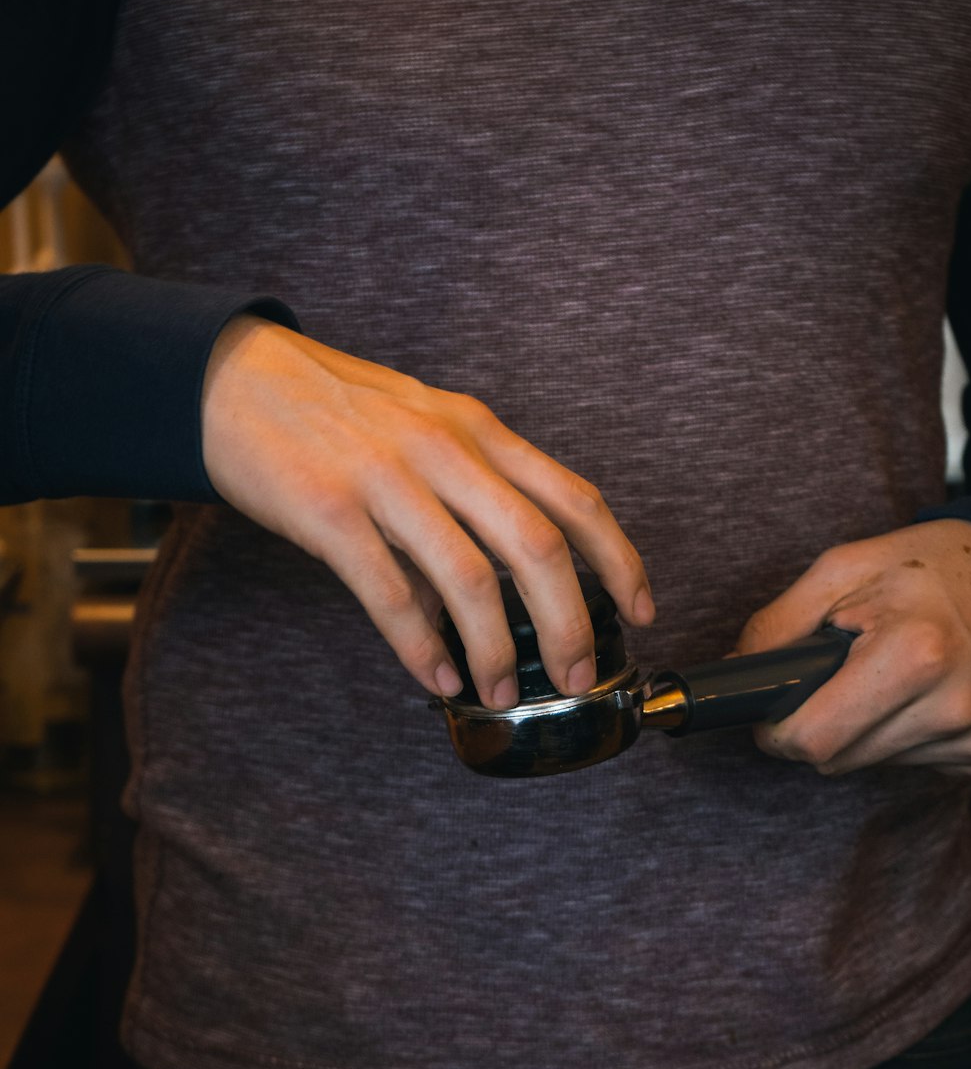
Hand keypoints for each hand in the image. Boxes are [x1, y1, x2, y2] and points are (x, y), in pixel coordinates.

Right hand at [201, 317, 653, 708]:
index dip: (619, 560)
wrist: (233, 378)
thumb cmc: (335, 410)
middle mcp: (445, 450)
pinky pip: (391, 596)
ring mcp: (388, 480)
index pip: (574, 497)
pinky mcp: (331, 512)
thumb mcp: (422, 430)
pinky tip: (437, 676)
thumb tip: (490, 591)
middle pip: (538, 545)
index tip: (640, 609)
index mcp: (477, 431)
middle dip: (570, 622)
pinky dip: (421, 647)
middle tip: (578, 674)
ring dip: (497, 650)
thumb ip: (467, 497)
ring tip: (502, 691)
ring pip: (471, 578)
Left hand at [733, 520, 970, 777]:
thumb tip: (735, 674)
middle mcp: (955, 706)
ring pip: (872, 765)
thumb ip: (777, 624)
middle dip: (817, 728)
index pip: (814, 740)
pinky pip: (915, 765)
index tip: (774, 711)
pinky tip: (923, 694)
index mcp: (915, 655)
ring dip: (862, 730)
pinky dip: (903, 736)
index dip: (778, 730)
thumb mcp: (844, 569)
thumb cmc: (932, 566)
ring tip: (887, 676)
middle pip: (837, 760)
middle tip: (831, 681)